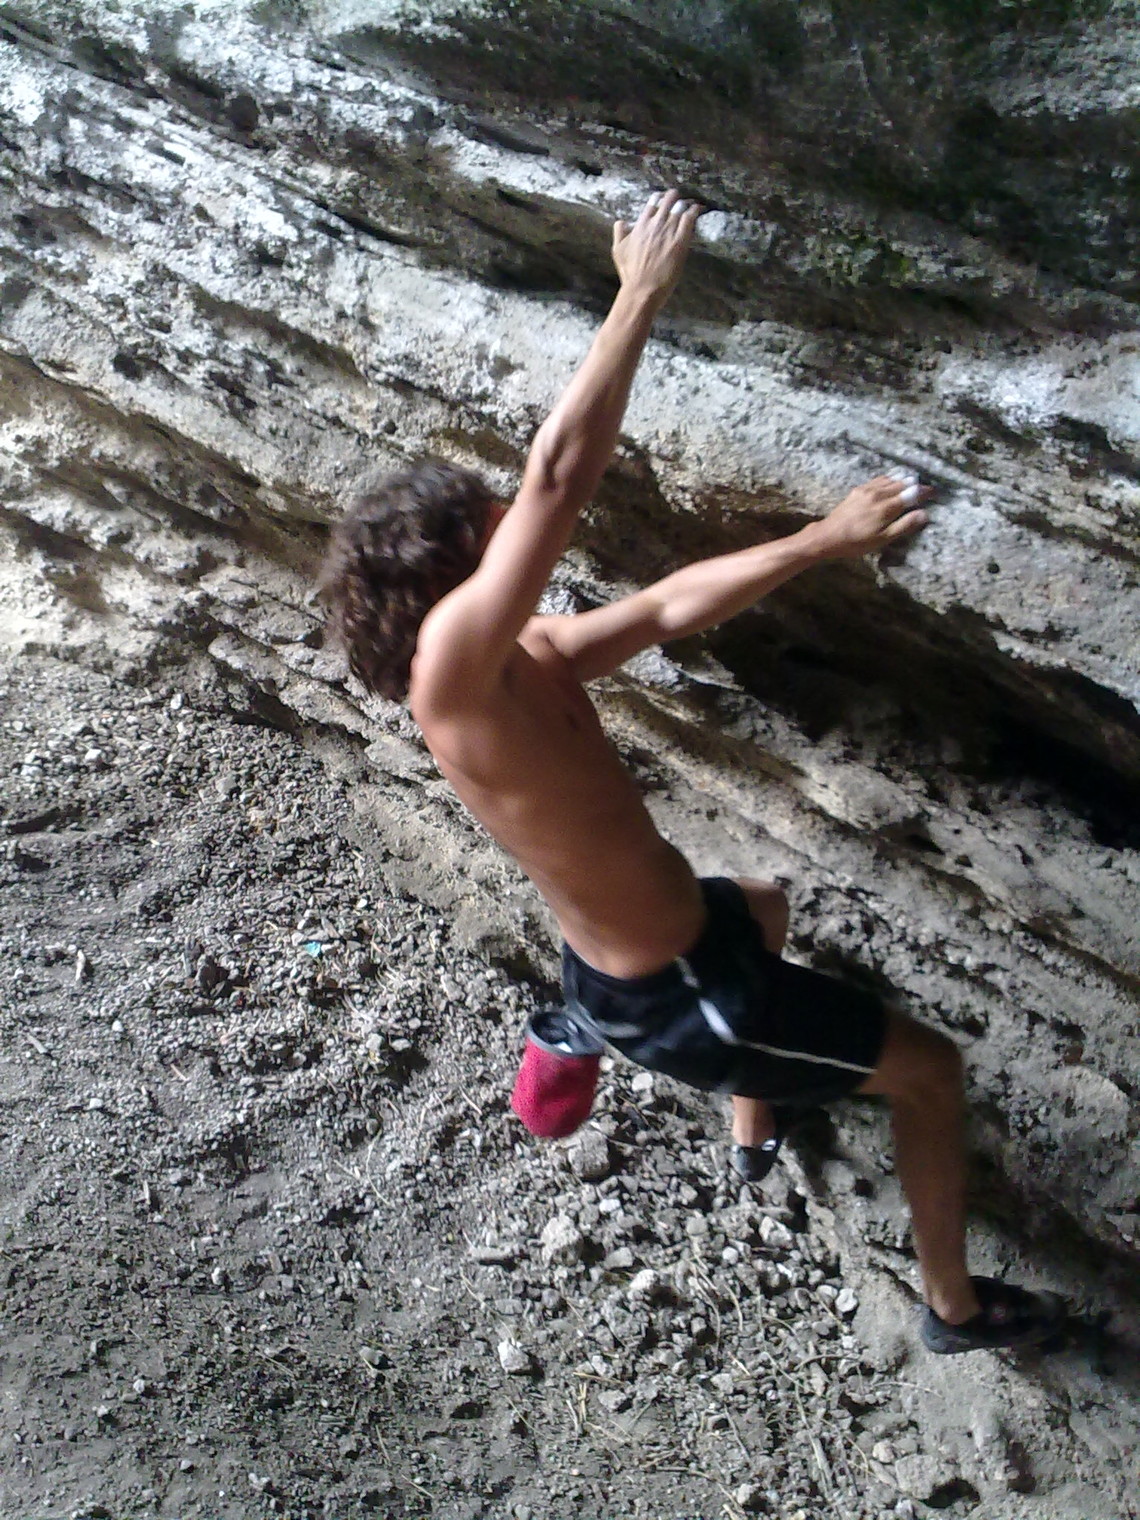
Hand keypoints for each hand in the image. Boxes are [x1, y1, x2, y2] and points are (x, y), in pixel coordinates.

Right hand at [612, 189, 701, 305]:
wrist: (642, 288)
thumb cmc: (630, 273)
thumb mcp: (617, 250)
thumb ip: (619, 232)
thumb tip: (622, 222)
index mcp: (641, 224)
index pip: (653, 202)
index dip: (661, 198)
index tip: (665, 199)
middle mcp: (655, 223)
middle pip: (669, 200)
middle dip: (676, 198)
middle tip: (681, 201)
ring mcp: (668, 231)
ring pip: (681, 206)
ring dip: (687, 203)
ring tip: (692, 204)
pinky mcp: (680, 241)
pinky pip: (690, 218)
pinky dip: (696, 210)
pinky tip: (699, 209)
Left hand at [808, 474, 931, 559]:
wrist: (829, 536)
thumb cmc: (857, 542)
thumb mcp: (883, 539)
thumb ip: (905, 525)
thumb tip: (924, 514)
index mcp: (887, 507)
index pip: (912, 493)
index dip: (925, 492)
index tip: (934, 492)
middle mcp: (879, 494)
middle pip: (903, 483)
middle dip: (916, 485)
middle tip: (925, 488)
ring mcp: (868, 489)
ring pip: (891, 478)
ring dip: (904, 479)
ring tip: (913, 481)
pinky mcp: (859, 489)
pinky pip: (879, 479)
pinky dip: (890, 478)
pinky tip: (892, 481)